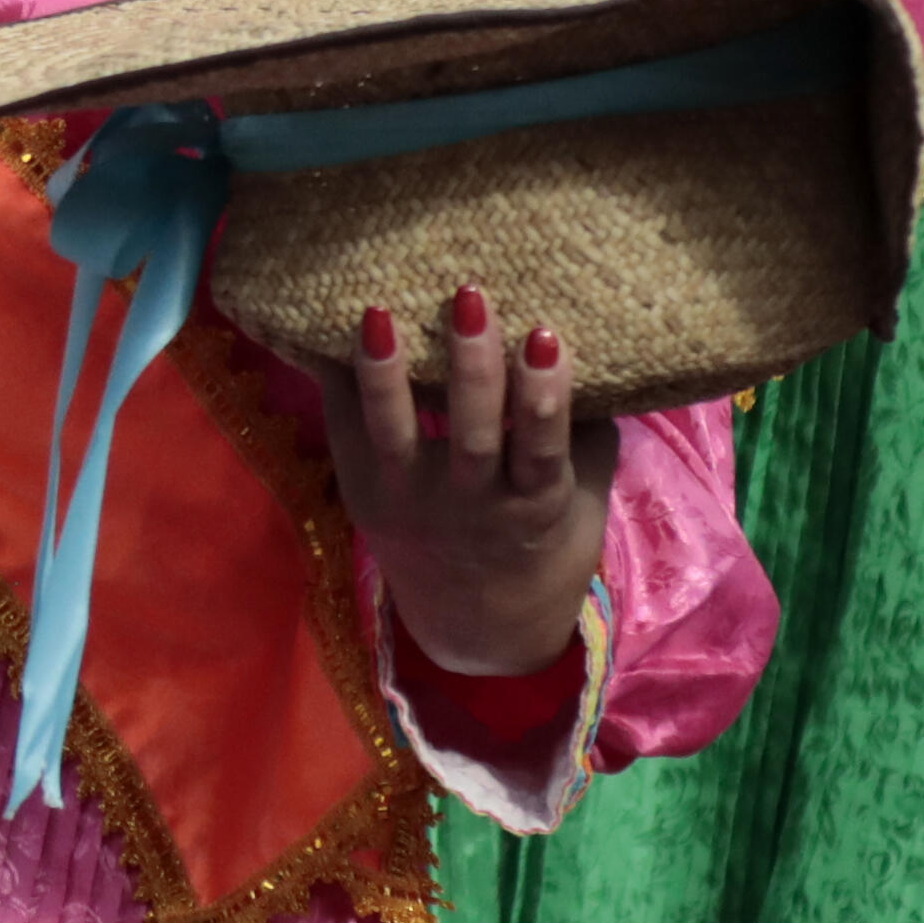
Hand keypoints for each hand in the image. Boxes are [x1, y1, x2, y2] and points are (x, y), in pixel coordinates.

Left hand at [326, 287, 616, 684]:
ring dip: (386, 372)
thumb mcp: (583, 499)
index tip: (543, 334)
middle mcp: (468, 506)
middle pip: (469, 435)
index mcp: (533, 505)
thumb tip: (596, 347)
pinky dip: (339, 382)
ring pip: (394, 435)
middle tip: (470, 298)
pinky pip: (347, 433)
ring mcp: (408, 501)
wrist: (479, 624)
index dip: (543, 393)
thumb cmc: (544, 542)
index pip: (540, 447)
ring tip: (375, 313)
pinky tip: (327, 330)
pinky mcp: (362, 493)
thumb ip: (583, 432)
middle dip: (471, 367)